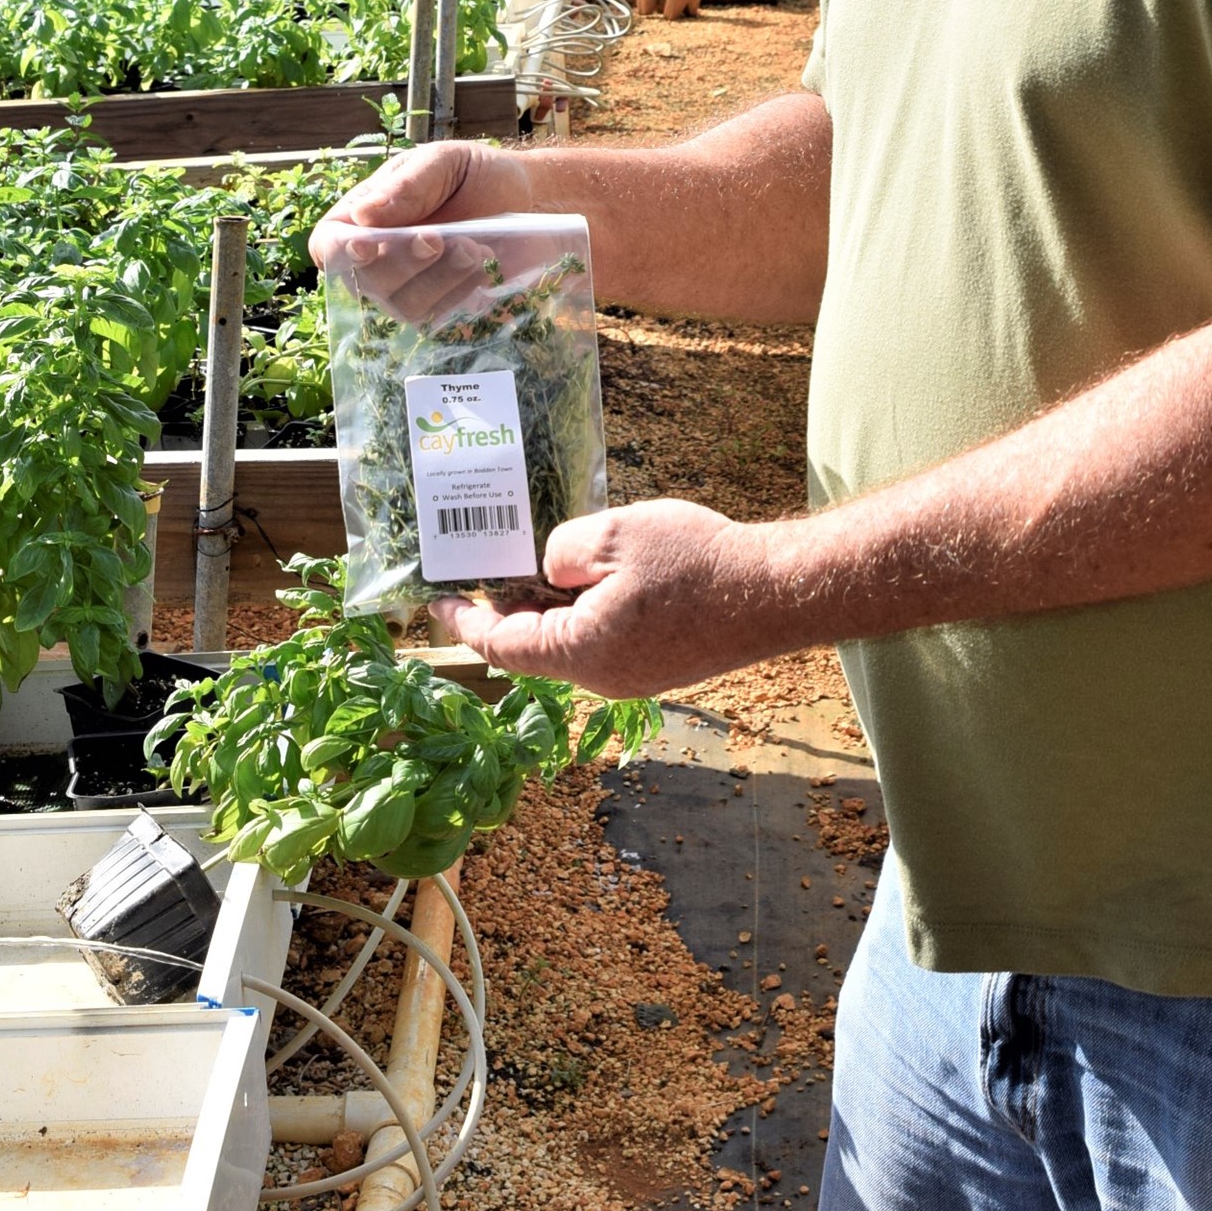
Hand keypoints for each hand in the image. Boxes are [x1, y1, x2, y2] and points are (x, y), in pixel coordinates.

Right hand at [309, 140, 534, 318]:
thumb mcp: (442, 162)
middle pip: (365, 282)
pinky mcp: (440, 306)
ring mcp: (408, 287)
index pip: (328, 245)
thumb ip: (407, 186)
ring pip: (403, 305)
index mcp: (364, 216)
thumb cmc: (473, 173)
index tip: (369, 246)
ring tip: (475, 247)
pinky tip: (484, 264)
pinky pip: (439, 316)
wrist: (525, 196)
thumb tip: (362, 215)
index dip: (340, 253)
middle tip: (441, 238)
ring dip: (439, 279)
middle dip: (404, 263)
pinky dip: (462, 292)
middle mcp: (379, 257)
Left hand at [432, 498, 777, 697]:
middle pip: (532, 646)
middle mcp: (602, 677)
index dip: (463, 621)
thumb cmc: (698, 563)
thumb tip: (548, 569)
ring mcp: (632, 675)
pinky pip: (602, 639)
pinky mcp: (657, 665)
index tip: (435, 600)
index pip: (500, 645)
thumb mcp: (615, 534)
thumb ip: (562, 550)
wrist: (776, 593)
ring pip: (569, 641)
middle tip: (487, 563)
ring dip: (548, 605)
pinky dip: (582, 610)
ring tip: (538, 558)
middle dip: (506, 606)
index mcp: (581, 652)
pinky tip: (591, 572)